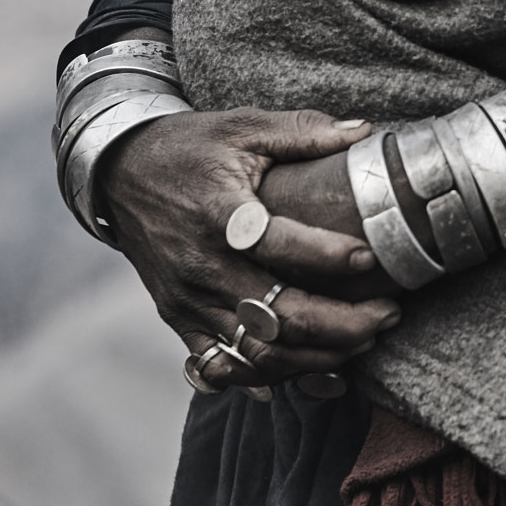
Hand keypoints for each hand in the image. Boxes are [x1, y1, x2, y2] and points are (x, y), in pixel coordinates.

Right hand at [99, 106, 402, 394]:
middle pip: (276, 316)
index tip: (370, 256)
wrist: (119, 174)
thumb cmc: (188, 147)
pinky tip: (314, 376)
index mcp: (220, 215)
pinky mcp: (179, 321)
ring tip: (363, 341)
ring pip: (257, 353)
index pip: (278, 244)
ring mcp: (188, 302)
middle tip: (387, 314)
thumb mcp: (242, 126)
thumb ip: (302, 132)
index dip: (327, 255)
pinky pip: (224, 368)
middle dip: (340, 325)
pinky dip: (270, 379)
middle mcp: (202, 267)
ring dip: (315, 357)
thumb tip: (363, 131)